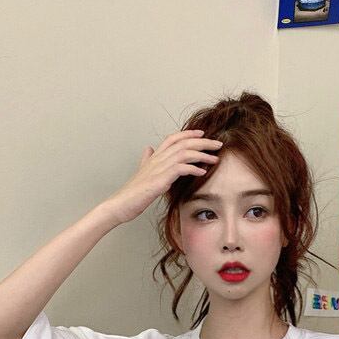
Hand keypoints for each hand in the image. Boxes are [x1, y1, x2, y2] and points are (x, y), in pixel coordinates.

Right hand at [103, 129, 223, 224]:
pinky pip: (181, 169)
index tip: (202, 134)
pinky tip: (202, 172)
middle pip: (183, 143)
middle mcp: (157, 159)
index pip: (173, 138)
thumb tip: (149, 149)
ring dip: (202, 154)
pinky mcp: (160, 180)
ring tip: (215, 159)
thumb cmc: (132, 193)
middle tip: (218, 144)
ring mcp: (158, 168)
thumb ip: (147, 160)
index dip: (188, 134)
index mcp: (154, 157)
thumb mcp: (141, 173)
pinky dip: (193, 169)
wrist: (121, 204)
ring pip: (184, 153)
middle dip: (203, 142)